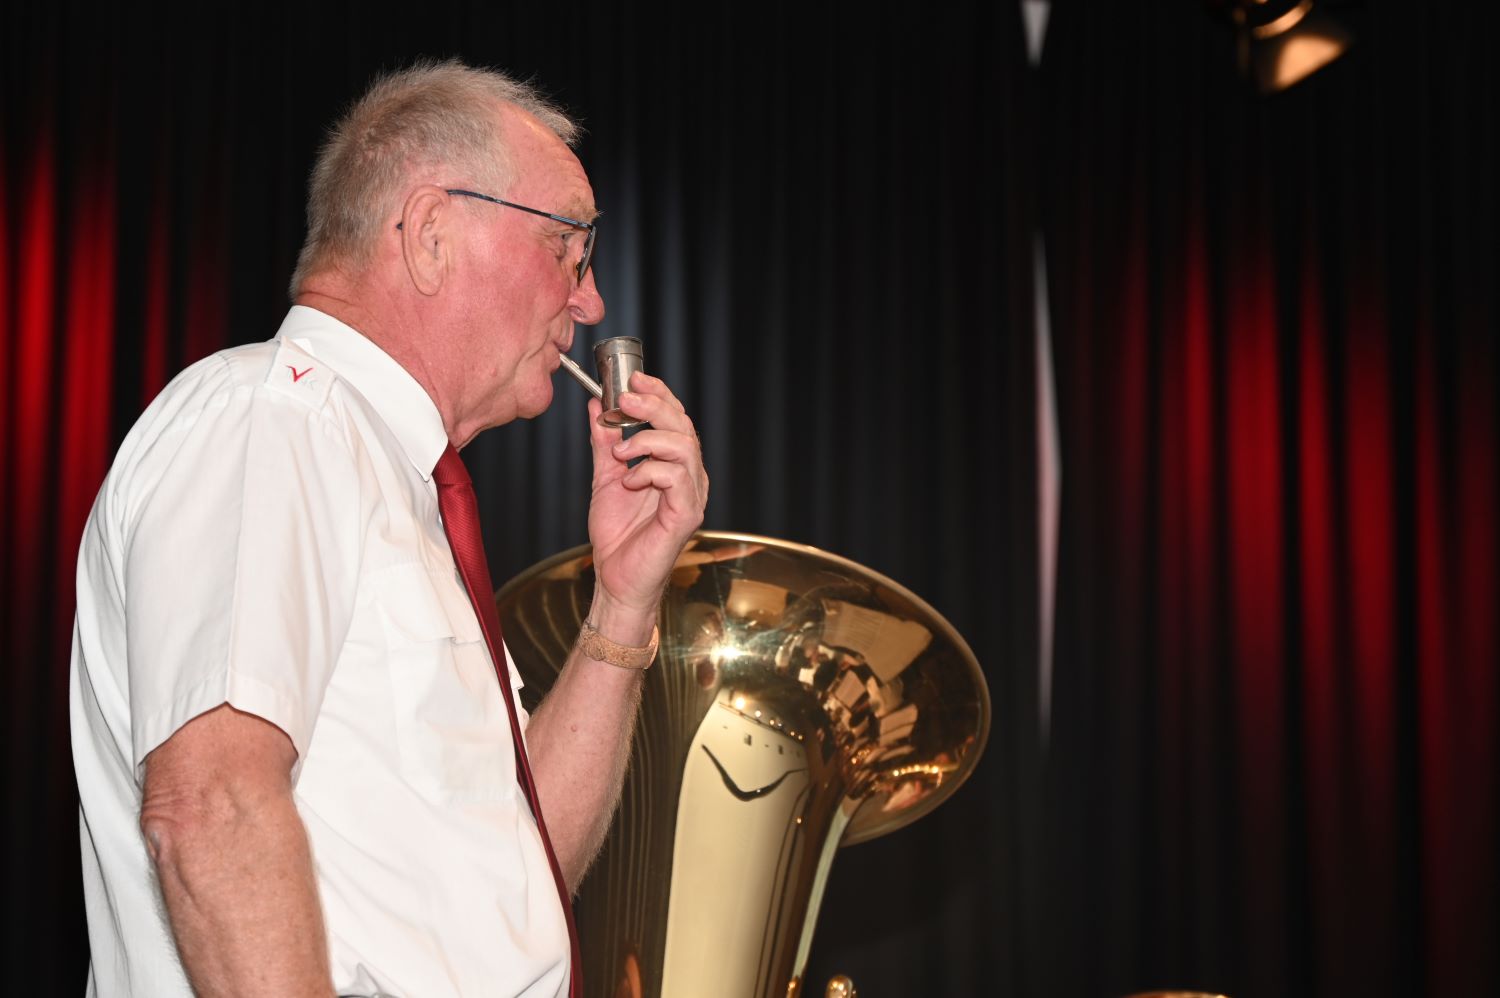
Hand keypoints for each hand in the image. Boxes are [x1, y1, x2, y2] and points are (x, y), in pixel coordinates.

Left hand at [585, 371, 707, 635]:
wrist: (615, 578)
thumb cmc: (617, 536)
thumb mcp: (605, 478)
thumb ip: (605, 442)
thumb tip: (598, 406)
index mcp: (675, 466)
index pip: (676, 419)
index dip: (658, 394)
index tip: (632, 379)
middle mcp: (691, 477)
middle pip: (684, 426)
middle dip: (653, 406)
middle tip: (624, 401)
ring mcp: (692, 496)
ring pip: (684, 447)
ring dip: (647, 441)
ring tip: (620, 453)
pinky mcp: (687, 515)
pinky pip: (676, 477)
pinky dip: (649, 471)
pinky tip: (630, 481)